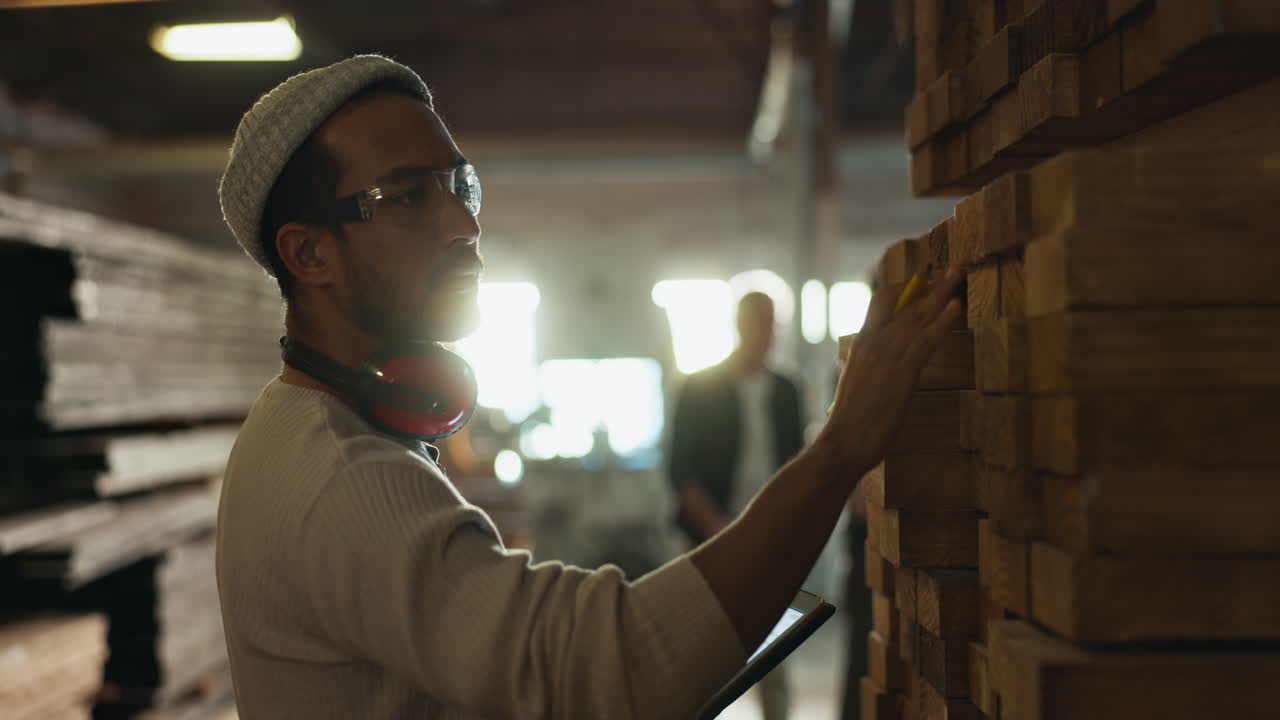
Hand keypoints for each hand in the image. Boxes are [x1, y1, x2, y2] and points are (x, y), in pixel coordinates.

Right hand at [816, 269, 963, 473]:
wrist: (843, 442)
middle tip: (952, 269)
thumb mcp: (858, 385)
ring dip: (942, 292)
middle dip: (930, 284)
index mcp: (861, 343)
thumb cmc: (849, 422)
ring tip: (959, 274)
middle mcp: (873, 342)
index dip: (904, 289)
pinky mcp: (902, 372)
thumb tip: (882, 368)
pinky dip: (942, 321)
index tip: (923, 281)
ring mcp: (887, 355)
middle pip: (904, 302)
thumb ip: (871, 369)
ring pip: (917, 315)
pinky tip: (955, 306)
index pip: (880, 302)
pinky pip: (925, 340)